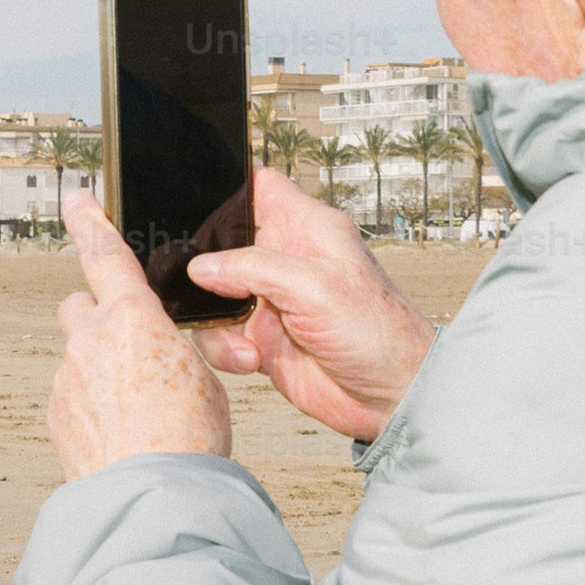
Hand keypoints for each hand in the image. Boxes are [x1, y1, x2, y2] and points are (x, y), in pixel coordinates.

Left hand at [50, 190, 233, 478]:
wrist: (153, 496)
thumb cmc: (189, 438)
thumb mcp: (203, 378)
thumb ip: (174, 351)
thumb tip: (159, 356)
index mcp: (133, 318)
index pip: (104, 254)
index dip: (89, 221)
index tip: (76, 199)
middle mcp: (90, 340)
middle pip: (80, 307)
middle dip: (98, 318)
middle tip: (129, 348)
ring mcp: (67, 378)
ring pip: (78, 356)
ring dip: (99, 370)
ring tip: (137, 409)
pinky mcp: (56, 413)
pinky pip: (73, 394)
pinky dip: (92, 405)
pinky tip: (121, 432)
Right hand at [185, 166, 432, 442]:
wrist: (390, 396)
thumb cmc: (376, 332)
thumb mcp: (315, 286)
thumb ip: (253, 268)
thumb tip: (201, 266)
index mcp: (305, 228)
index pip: (258, 187)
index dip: (227, 189)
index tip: (194, 203)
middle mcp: (283, 258)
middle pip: (221, 242)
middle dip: (202, 263)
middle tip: (202, 285)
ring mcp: (269, 300)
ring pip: (211, 294)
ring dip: (213, 318)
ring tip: (241, 341)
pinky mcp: (261, 339)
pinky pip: (219, 335)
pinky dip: (224, 349)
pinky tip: (252, 362)